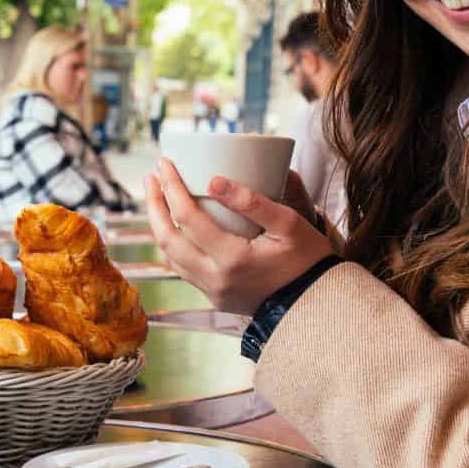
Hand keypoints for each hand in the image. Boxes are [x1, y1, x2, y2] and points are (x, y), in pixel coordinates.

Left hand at [144, 158, 335, 315]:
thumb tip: (215, 179)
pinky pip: (182, 270)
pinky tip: (173, 227)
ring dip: (158, 225)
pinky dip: (172, 245)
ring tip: (157, 197)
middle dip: (154, 204)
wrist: (316, 304)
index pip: (187, 217)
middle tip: (151, 176)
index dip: (171, 186)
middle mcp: (215, 279)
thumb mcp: (289, 224)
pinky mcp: (215, 298)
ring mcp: (212, 292)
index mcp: (232, 259)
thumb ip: (253, 201)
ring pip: (170, 257)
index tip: (164, 163)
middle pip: (167, 238)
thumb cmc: (307, 260)